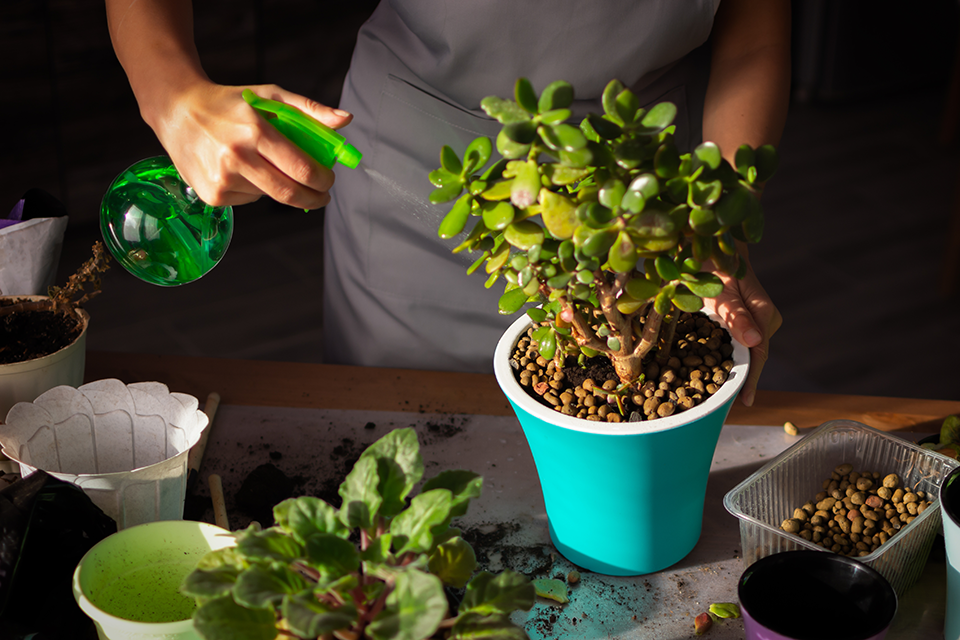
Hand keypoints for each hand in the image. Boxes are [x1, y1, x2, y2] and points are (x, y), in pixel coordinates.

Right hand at [144, 82, 353, 208]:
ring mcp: (222, 179)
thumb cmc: (230, 104)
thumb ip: (309, 110)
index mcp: (254, 132)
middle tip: (321, 196)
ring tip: (264, 164)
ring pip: (269, 196)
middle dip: (313, 198)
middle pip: (289, 193)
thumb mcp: (269, 96)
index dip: (322, 180)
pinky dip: (255, 189)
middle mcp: (236, 158)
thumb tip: (345, 120)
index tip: (329, 180)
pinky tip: (240, 170)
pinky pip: (249, 200)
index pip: (301, 168)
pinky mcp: (212, 195)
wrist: (177, 111)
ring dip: (279, 187)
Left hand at [702, 258, 781, 407]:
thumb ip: (737, 315)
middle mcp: (765, 321)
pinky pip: (738, 344)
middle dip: (743, 381)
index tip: (745, 400)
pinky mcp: (744, 322)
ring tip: (721, 397)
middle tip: (727, 407)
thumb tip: (756, 342)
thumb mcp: (723, 291)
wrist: (715, 250)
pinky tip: (716, 374)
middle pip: (755, 357)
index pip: (760, 353)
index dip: (752, 379)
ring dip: (735, 371)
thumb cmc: (718, 267)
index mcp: (765, 315)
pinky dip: (728, 358)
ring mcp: (755, 322)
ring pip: (747, 353)